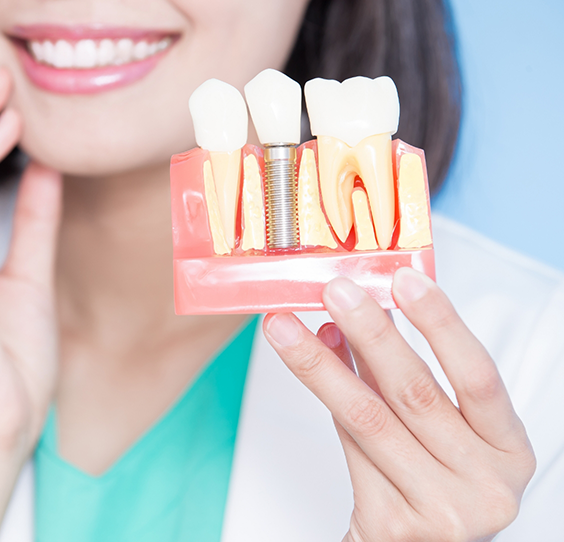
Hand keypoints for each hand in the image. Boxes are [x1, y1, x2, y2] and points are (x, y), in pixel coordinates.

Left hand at [264, 268, 535, 541]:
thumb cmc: (434, 483)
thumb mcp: (442, 431)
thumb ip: (404, 376)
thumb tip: (351, 317)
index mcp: (509, 451)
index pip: (479, 375)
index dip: (442, 323)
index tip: (404, 278)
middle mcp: (485, 484)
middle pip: (415, 392)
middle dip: (369, 332)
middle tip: (334, 291)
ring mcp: (441, 509)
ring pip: (369, 417)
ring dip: (321, 364)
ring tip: (287, 326)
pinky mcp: (392, 523)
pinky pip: (349, 447)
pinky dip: (326, 400)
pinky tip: (307, 364)